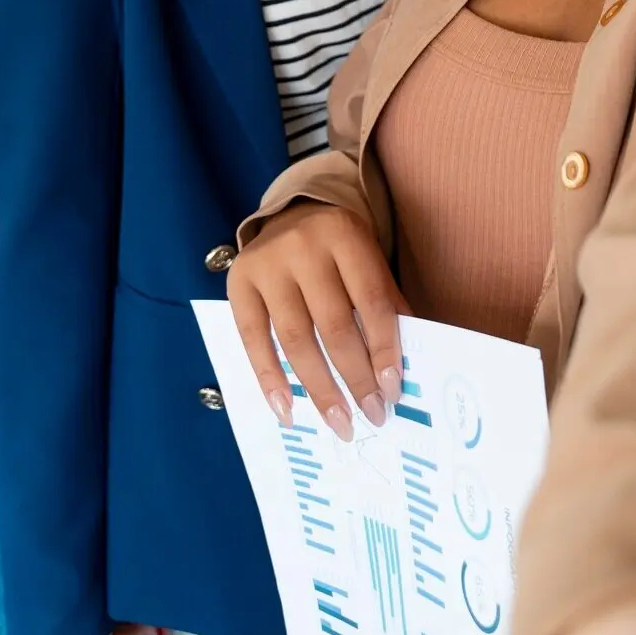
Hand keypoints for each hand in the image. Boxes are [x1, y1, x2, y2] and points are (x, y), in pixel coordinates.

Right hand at [229, 201, 409, 438]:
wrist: (291, 213)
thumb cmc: (339, 249)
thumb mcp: (368, 260)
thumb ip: (385, 304)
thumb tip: (397, 370)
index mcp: (345, 234)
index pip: (371, 300)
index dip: (384, 348)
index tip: (392, 390)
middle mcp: (303, 245)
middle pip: (333, 324)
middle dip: (355, 377)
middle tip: (371, 415)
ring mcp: (267, 264)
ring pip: (295, 338)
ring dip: (319, 388)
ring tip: (339, 421)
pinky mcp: (238, 283)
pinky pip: (253, 339)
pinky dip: (269, 378)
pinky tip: (287, 409)